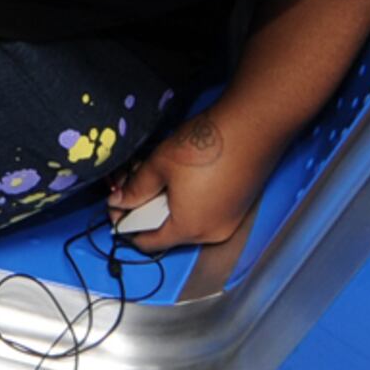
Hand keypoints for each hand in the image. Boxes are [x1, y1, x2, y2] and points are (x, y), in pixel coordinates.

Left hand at [105, 110, 262, 256]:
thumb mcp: (160, 165)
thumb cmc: (206, 146)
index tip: (116, 206)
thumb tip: (119, 202)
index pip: (148, 242)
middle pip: (168, 232)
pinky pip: (207, 211)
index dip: (126, 225)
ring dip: (169, 203)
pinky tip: (185, 175)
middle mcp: (211, 233)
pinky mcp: (240, 205)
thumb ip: (136, 188)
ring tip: (160, 175)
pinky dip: (191, 199)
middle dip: (147, 210)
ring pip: (188, 219)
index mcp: (188, 228)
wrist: (252, 126)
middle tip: (136, 184)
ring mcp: (229, 220)